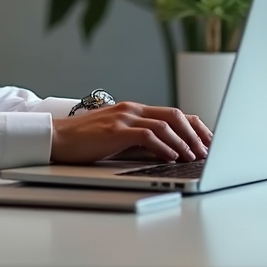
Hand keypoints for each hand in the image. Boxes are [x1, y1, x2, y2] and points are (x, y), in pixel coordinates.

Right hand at [50, 102, 212, 163]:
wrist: (56, 137)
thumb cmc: (85, 141)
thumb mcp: (118, 138)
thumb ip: (141, 141)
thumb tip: (169, 154)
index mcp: (134, 109)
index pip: (173, 113)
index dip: (195, 126)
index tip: (209, 142)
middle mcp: (132, 109)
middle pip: (175, 115)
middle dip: (196, 133)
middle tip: (209, 151)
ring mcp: (124, 118)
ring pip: (165, 124)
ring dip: (183, 142)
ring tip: (194, 156)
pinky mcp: (116, 130)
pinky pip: (147, 135)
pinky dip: (164, 146)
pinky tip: (172, 157)